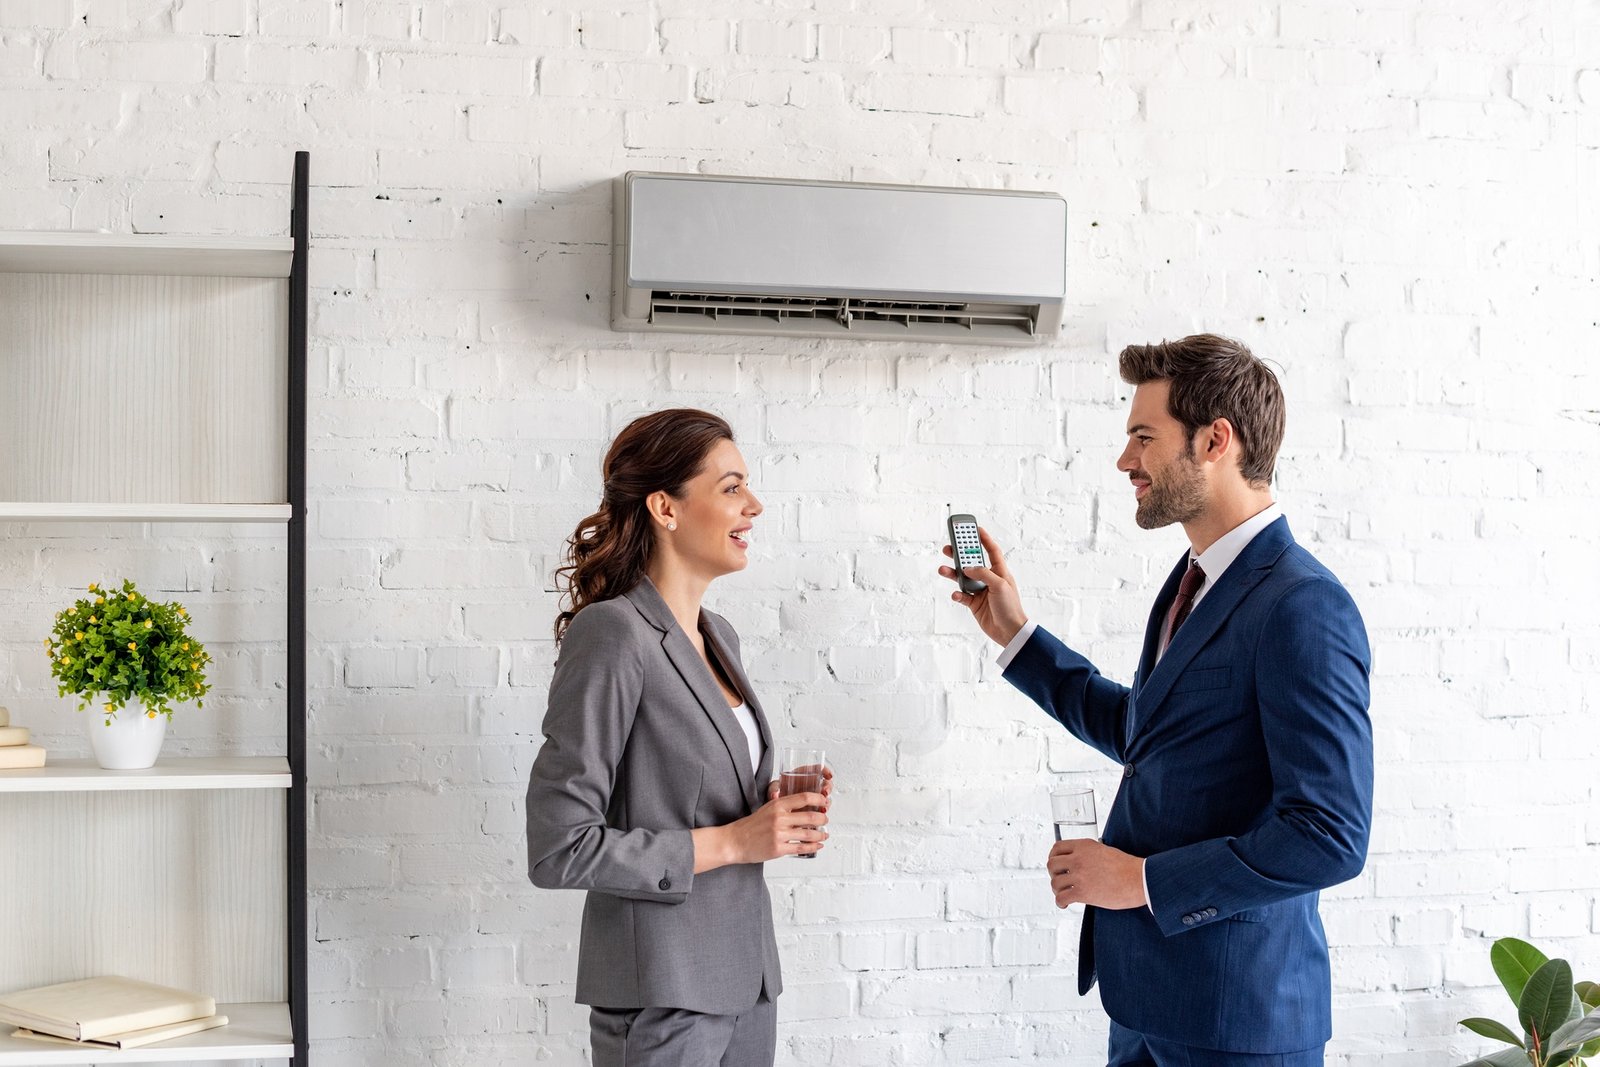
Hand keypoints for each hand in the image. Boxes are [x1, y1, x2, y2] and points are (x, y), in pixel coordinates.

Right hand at [696, 785, 828, 871]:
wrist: (735, 841)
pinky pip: (801, 848)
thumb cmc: (751, 825)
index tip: (825, 802)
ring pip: (809, 834)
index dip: (819, 799)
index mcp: (777, 805)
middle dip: (823, 819)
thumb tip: (806, 807)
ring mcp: (779, 834)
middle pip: (811, 817)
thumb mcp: (768, 809)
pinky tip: (818, 845)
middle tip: (826, 820)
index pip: (804, 798)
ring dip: (821, 835)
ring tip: (824, 834)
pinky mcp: (778, 849)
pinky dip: (813, 847)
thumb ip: (785, 807)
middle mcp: (779, 818)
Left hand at [767, 764, 833, 804]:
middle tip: (825, 792)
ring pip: (825, 796)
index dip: (825, 770)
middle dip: (828, 787)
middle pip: (825, 783)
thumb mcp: (774, 787)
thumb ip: (774, 789)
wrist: (776, 806)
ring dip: (827, 800)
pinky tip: (822, 811)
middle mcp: (810, 785)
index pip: (817, 769)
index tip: (829, 775)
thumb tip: (774, 794)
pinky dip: (823, 809)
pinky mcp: (813, 807)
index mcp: (802, 775)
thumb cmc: (777, 792)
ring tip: (823, 805)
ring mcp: (813, 796)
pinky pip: (822, 807)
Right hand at [939, 526, 1028, 646]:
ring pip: (963, 578)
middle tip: (948, 547)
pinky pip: (962, 595)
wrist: (1010, 632)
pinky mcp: (974, 603)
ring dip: (952, 573)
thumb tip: (968, 567)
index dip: (983, 538)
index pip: (991, 550)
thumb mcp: (999, 585)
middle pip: (971, 562)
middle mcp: (988, 579)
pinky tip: (956, 595)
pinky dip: (957, 594)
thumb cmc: (1011, 608)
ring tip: (942, 569)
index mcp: (999, 571)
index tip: (974, 527)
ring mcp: (980, 591)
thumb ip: (983, 573)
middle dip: (960, 554)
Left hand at [1047, 839, 1146, 909]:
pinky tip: (1065, 903)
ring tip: (1064, 893)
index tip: (1057, 865)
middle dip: (1053, 873)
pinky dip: (1060, 902)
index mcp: (1084, 846)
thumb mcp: (1104, 850)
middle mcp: (1078, 859)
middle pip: (1052, 864)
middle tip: (1060, 879)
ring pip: (1055, 882)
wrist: (1139, 880)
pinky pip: (1061, 898)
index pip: (1057, 848)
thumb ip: (1088, 853)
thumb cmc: (1126, 867)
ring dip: (1057, 889)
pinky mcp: (1083, 893)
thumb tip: (1079, 860)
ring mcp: (1080, 876)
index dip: (1054, 857)